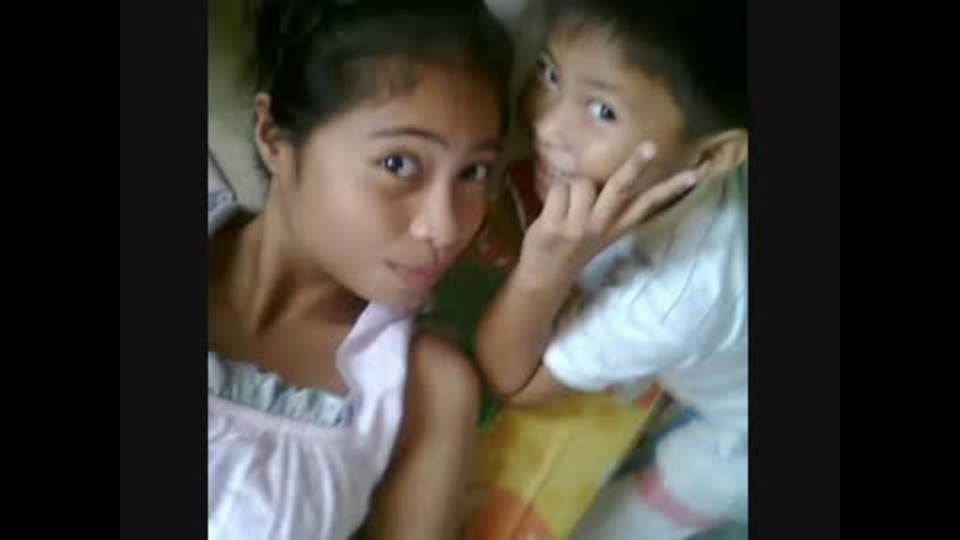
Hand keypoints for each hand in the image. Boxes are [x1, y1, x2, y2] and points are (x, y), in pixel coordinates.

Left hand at [518, 142, 698, 282]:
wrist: (545, 277)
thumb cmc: (571, 246)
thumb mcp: (598, 232)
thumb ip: (605, 206)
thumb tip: (605, 172)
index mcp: (617, 227)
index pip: (647, 204)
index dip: (670, 189)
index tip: (694, 175)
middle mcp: (601, 226)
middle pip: (620, 188)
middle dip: (635, 166)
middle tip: (650, 146)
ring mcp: (579, 226)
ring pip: (582, 183)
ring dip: (571, 187)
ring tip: (565, 207)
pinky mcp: (556, 226)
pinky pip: (558, 190)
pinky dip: (553, 196)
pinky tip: (552, 213)